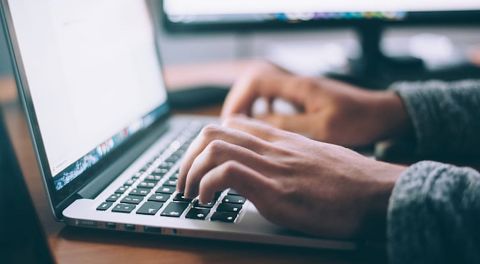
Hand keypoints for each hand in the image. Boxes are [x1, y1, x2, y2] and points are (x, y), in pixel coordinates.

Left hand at [177, 117, 404, 238]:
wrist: (380, 193)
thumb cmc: (352, 181)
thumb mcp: (316, 159)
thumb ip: (289, 157)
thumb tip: (271, 169)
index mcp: (281, 139)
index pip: (231, 124)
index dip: (205, 143)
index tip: (199, 164)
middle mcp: (273, 147)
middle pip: (213, 132)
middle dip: (187, 157)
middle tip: (184, 182)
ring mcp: (273, 166)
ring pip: (213, 147)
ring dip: (190, 172)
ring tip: (190, 194)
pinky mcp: (276, 190)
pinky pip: (227, 173)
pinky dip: (206, 186)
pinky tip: (207, 201)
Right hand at [222, 61, 410, 146]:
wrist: (383, 114)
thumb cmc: (359, 121)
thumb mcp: (322, 129)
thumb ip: (287, 126)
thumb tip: (254, 125)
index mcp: (299, 87)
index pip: (256, 81)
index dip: (238, 100)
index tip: (230, 122)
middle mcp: (297, 83)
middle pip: (254, 82)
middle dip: (238, 102)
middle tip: (231, 127)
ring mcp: (301, 89)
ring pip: (263, 90)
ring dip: (250, 106)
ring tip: (242, 128)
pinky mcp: (305, 98)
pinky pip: (275, 98)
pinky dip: (264, 109)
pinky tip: (265, 125)